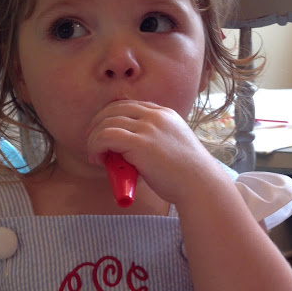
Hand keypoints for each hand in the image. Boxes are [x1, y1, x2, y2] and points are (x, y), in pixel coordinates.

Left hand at [86, 100, 215, 204]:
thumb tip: (130, 150)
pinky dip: (95, 146)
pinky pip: (105, 136)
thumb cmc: (187, 174)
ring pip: (106, 122)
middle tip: (92, 142)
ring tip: (96, 156)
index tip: (105, 133)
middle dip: (98, 123)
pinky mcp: (140, 143)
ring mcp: (148, 127)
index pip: (130, 105)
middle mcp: (156, 116)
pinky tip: (98, 159)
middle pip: (115, 108)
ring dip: (94, 138)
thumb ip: (156, 140)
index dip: (112, 117)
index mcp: (165, 114)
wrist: (199, 185)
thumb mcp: (173, 146)